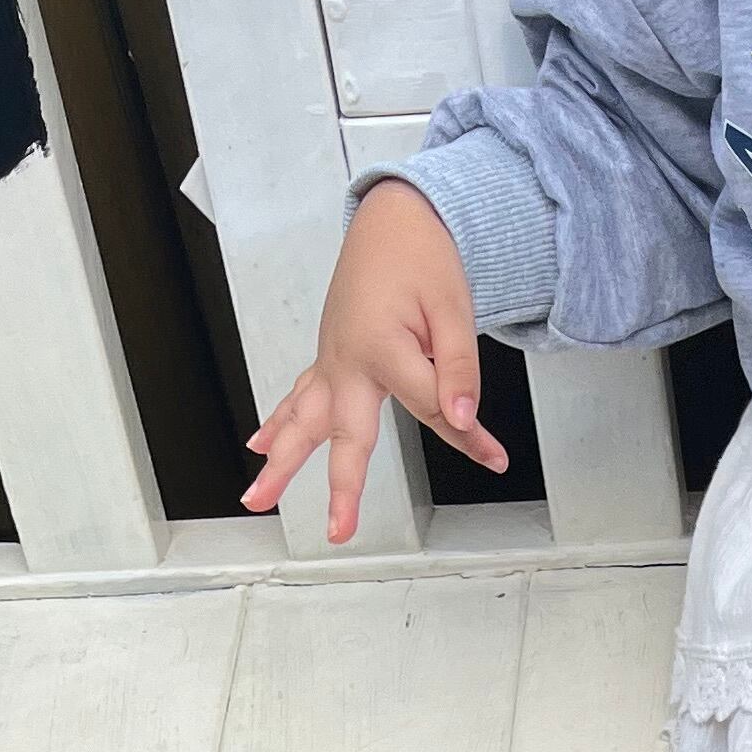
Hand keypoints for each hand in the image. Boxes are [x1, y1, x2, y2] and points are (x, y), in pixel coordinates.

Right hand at [243, 181, 509, 540]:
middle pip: (343, 434)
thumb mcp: (454, 309)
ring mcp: (332, 360)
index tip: (495, 456)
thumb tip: (463, 419)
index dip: (468, 435)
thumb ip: (457, 369)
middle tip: (338, 533)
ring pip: (303, 419)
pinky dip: (278, 423)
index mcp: (381, 347)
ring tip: (256, 498)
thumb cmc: (425, 259)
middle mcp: (347, 359)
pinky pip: (299, 396)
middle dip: (341, 487)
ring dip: (280, 461)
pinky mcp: (329, 357)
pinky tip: (259, 446)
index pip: (431, 408)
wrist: (394, 218)